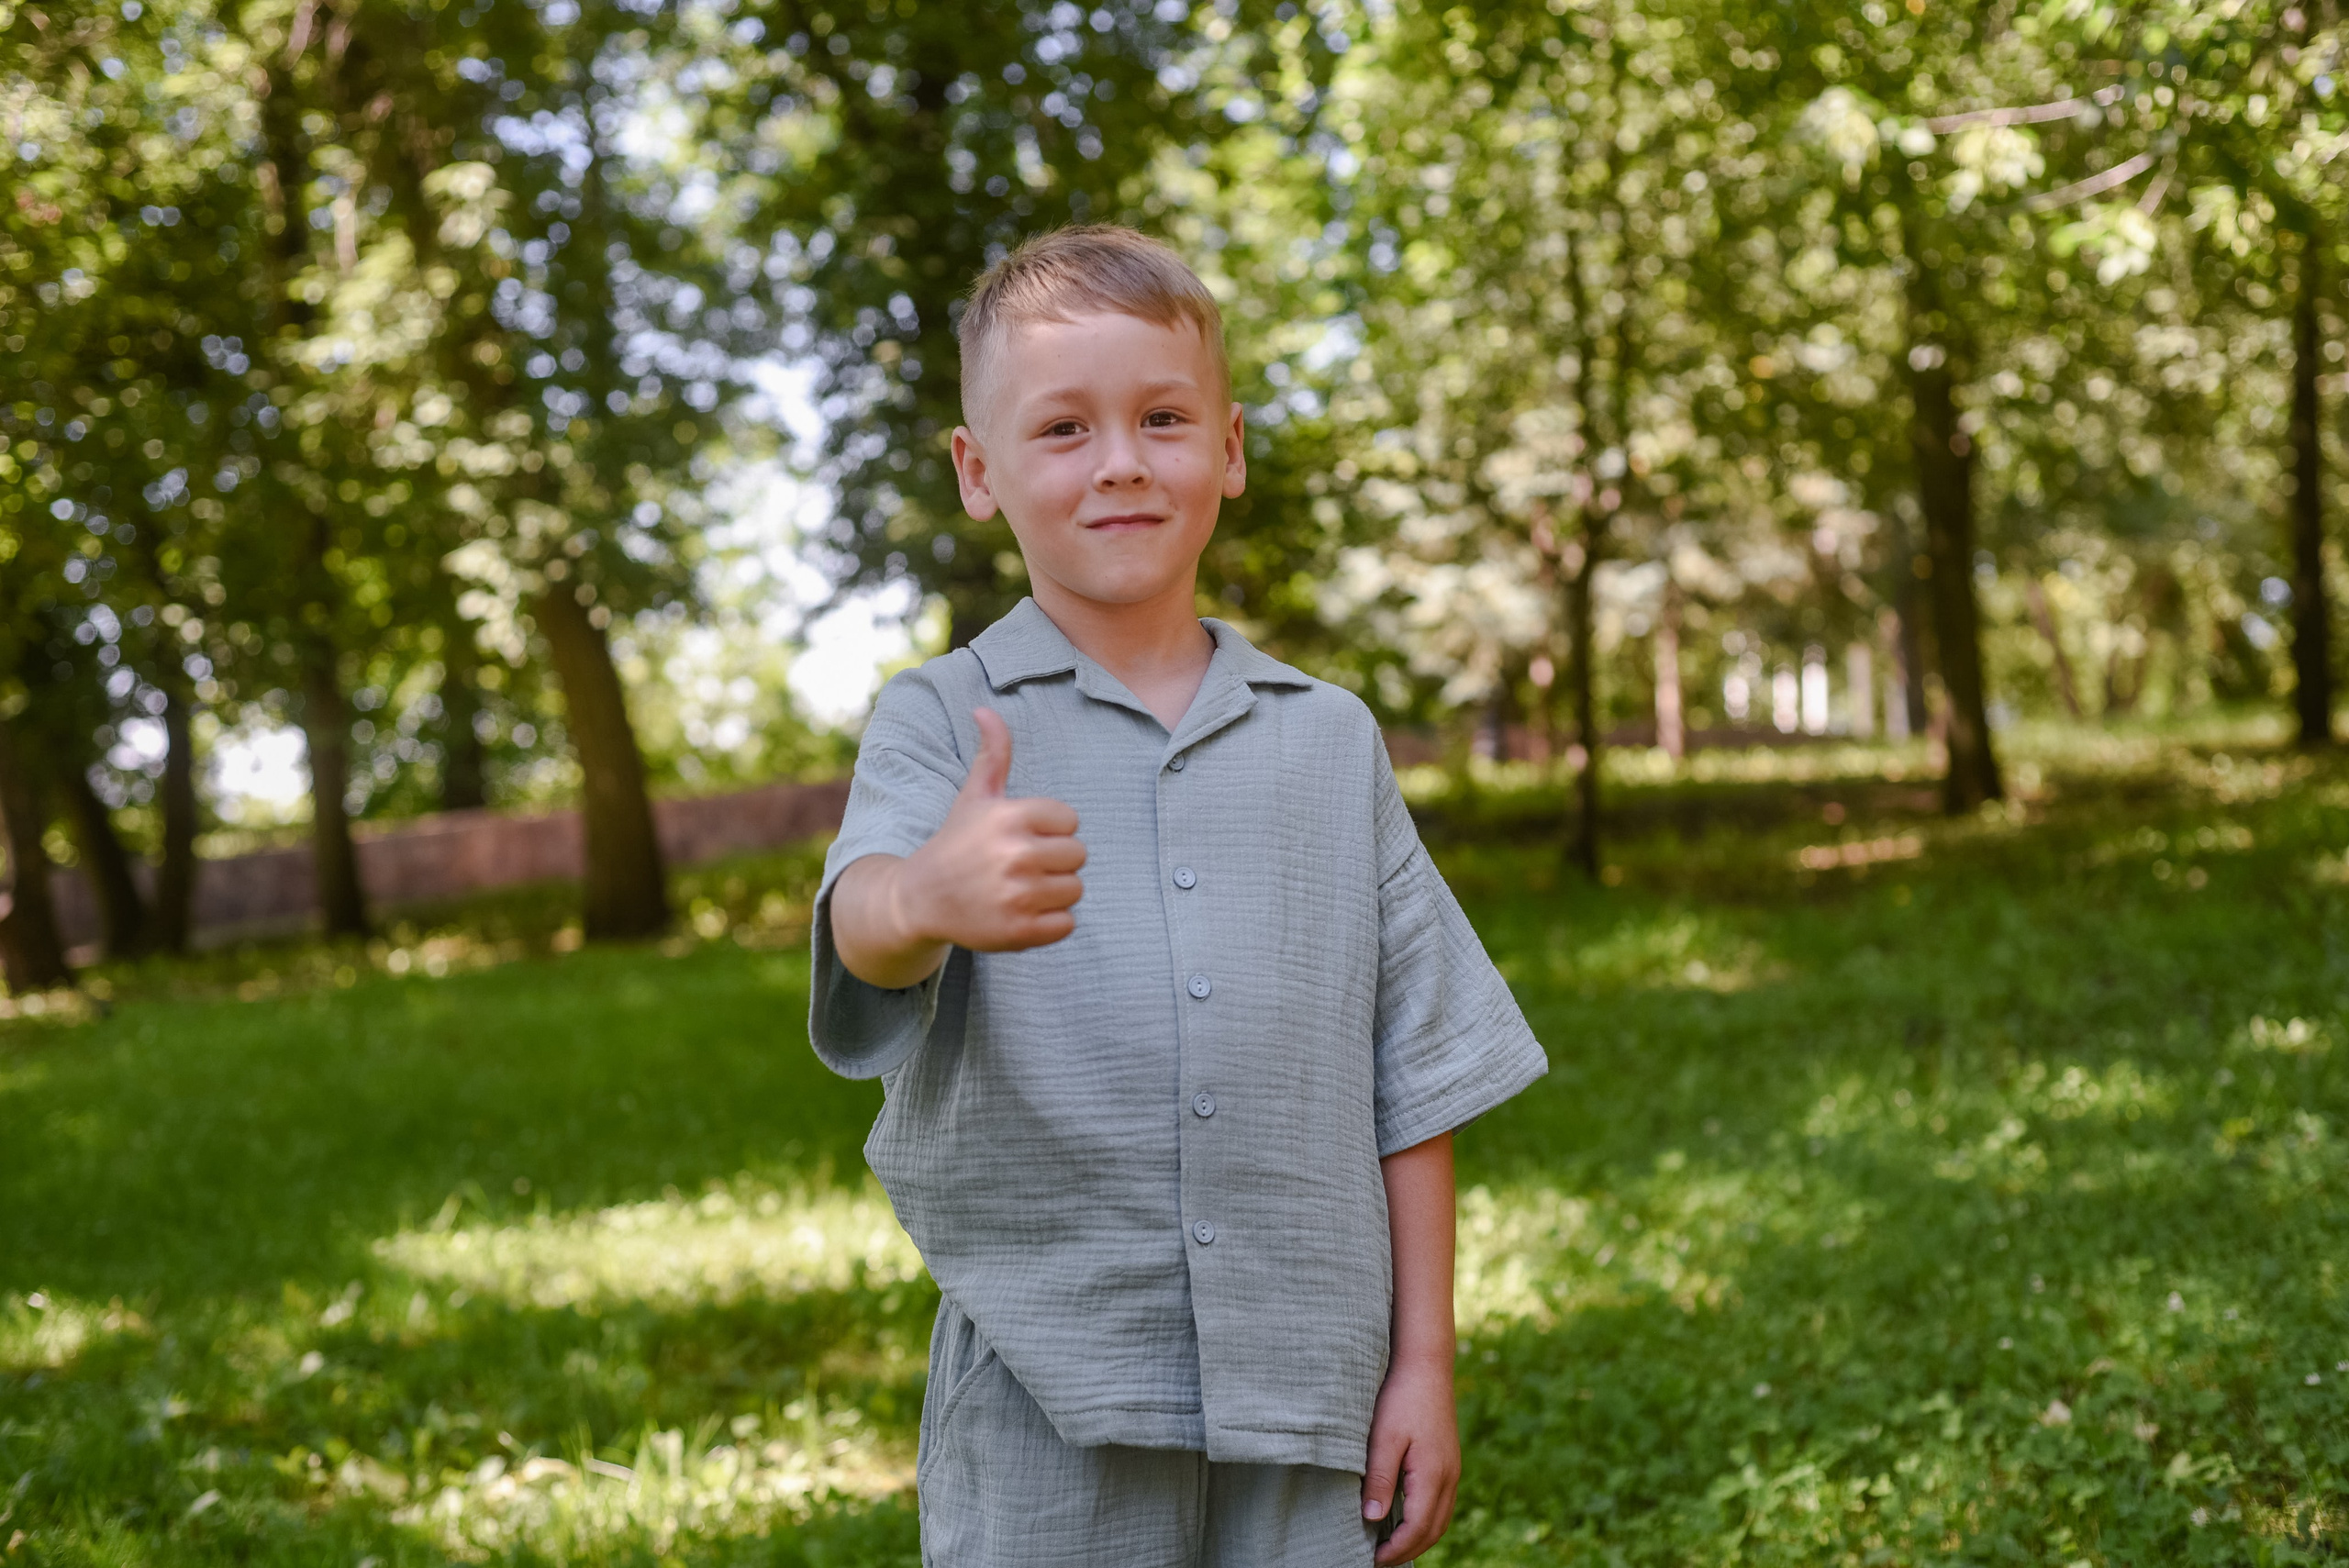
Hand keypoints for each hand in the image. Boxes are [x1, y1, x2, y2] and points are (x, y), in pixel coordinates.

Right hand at [891, 706, 1085, 952]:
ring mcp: (1018, 896)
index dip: (1049, 829)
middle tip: (1020, 866)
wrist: (920, 900)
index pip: (1070, 821)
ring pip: (1075, 889)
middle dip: (1054, 861)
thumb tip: (985, 708)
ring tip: (1020, 889)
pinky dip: (1050, 923)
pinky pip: (1067, 924)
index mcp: (1010, 817)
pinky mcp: (1020, 932)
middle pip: (1078, 855)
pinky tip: (1020, 913)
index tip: (1019, 837)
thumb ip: (992, 754)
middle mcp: (1015, 855)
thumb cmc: (956, 843)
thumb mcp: (974, 796)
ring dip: (1053, 892)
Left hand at [1362, 1355, 1459, 1564]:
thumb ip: (1380, 1478)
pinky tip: (1403, 1519)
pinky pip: (1440, 1504)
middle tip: (1377, 1560)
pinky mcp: (1448, 1462)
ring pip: (1440, 1520)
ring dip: (1417, 1539)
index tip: (1370, 1559)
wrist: (1425, 1366)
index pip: (1417, 1529)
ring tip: (1388, 1547)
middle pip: (1432, 1531)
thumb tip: (1373, 1518)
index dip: (1395, 1550)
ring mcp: (1452, 1470)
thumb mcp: (1383, 1437)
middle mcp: (1448, 1477)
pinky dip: (1424, 1521)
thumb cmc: (1400, 1398)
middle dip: (1407, 1551)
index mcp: (1433, 1475)